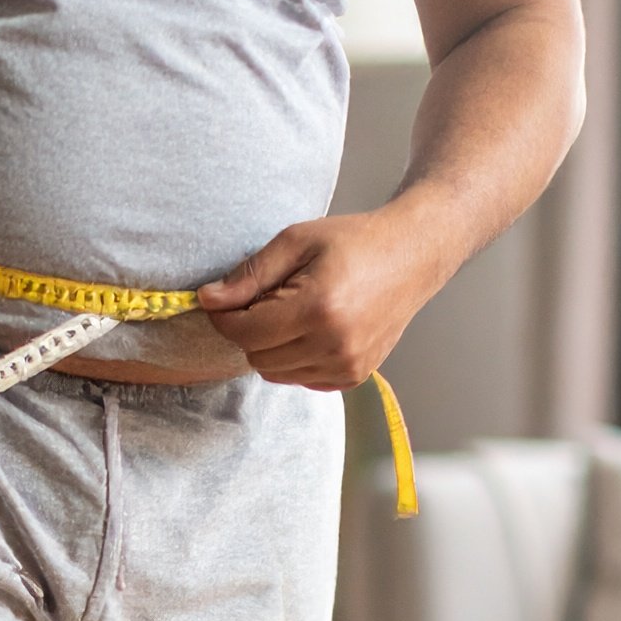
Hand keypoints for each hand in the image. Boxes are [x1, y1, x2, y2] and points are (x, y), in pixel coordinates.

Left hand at [195, 211, 432, 390]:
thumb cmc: (354, 241)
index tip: (222, 299)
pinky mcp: (353, 377)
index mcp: (318, 308)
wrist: (413, 256)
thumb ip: (250, 274)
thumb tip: (208, 300)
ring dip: (270, 347)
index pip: (245, 332)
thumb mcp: (296, 241)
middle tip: (265, 299)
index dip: (224, 316)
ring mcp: (346, 366)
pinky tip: (311, 329)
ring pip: (274, 373)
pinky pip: (299, 379)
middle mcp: (334, 345)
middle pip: (256, 356)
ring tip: (291, 312)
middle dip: (249, 330)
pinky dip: (294, 359)